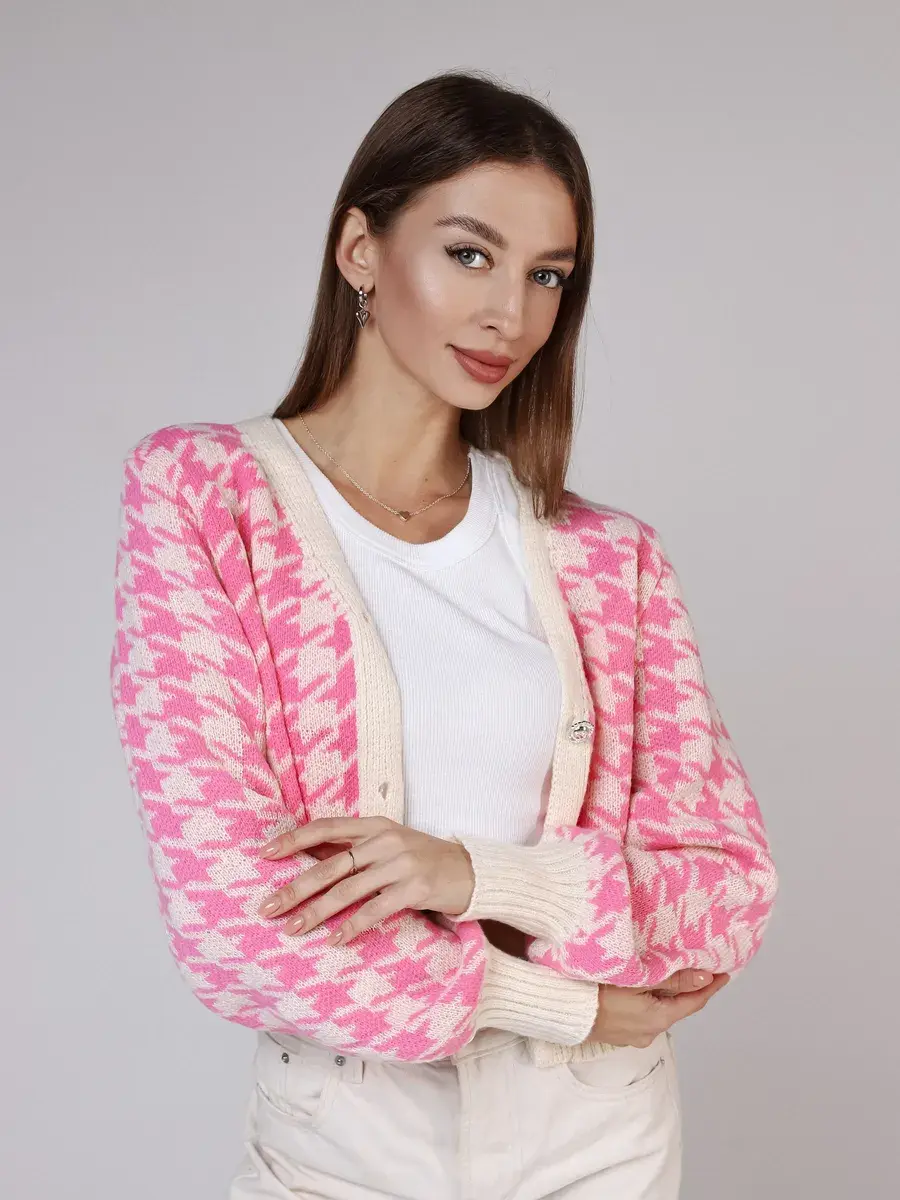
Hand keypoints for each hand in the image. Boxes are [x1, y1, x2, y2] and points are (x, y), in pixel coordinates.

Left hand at [256, 817, 475, 944]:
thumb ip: (355, 849)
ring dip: (316, 913)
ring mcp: (400, 864)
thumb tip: (309, 862)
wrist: (470, 871)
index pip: (325, 827)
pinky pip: (375, 910)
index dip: (293, 839)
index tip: (264, 854)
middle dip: (294, 888)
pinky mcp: (415, 888)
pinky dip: (352, 927)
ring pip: (347, 891)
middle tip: (267, 907)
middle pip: (329, 865)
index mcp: (374, 825)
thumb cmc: (422, 859)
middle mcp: (384, 840)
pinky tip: (335, 940)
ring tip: (293, 928)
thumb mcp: (388, 844)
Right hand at [586, 971, 731, 1047]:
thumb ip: (671, 979)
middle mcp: (650, 1032)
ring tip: (673, 973)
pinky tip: (644, 988)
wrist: (564, 1011)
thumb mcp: (638, 980)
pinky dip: (651, 1001)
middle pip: (677, 1008)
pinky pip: (643, 1015)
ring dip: (668, 995)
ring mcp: (634, 1036)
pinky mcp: (619, 1033)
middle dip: (689, 989)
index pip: (693, 1003)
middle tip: (701, 968)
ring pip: (659, 1011)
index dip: (710, 988)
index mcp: (659, 1019)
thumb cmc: (598, 991)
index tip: (724, 974)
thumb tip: (704, 977)